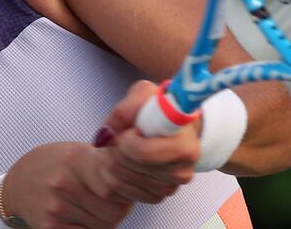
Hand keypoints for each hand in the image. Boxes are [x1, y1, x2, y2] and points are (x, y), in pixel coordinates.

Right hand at [3, 142, 132, 228]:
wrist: (16, 185)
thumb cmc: (52, 165)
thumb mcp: (78, 152)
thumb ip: (106, 160)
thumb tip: (141, 165)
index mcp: (76, 159)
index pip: (118, 181)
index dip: (130, 188)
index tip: (130, 187)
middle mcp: (65, 184)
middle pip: (116, 209)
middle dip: (121, 206)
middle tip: (114, 198)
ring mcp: (57, 208)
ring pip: (105, 225)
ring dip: (108, 219)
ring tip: (95, 205)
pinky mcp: (50, 228)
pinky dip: (93, 228)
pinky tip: (85, 216)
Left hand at [93, 80, 200, 203]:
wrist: (171, 127)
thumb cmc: (159, 109)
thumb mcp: (144, 95)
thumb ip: (124, 110)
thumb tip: (105, 135)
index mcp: (185, 146)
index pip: (144, 153)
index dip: (127, 141)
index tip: (129, 130)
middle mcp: (182, 171)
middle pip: (129, 167)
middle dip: (117, 149)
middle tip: (122, 136)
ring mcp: (170, 187)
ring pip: (122, 180)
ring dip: (113, 160)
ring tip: (123, 146)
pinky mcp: (157, 196)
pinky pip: (123, 192)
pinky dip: (116, 175)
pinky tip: (124, 160)